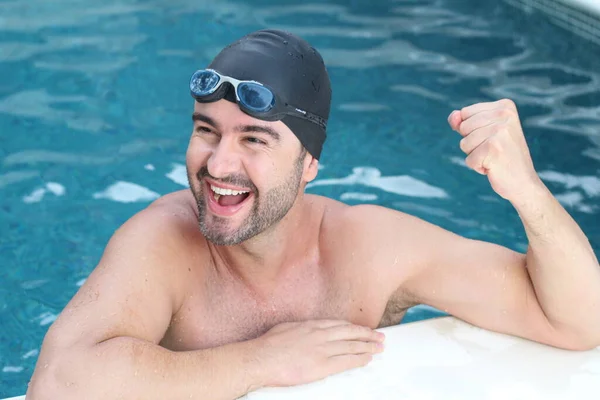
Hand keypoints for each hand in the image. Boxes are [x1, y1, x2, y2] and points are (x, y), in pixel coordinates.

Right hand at [251, 320, 384, 387]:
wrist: (262, 359)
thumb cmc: (268, 346)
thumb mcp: (286, 328)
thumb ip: (301, 329)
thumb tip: (306, 332)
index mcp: (311, 325)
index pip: (338, 324)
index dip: (353, 327)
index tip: (361, 329)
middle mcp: (320, 334)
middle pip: (350, 332)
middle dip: (366, 334)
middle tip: (379, 336)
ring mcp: (322, 349)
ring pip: (352, 346)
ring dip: (368, 346)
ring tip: (378, 347)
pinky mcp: (322, 365)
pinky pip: (346, 361)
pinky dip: (359, 359)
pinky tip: (367, 359)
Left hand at [448, 99, 542, 201]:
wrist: (523, 182)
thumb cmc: (502, 156)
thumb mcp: (483, 133)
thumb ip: (463, 121)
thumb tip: (452, 116)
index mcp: (504, 106)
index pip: (465, 113)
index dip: (471, 130)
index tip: (493, 138)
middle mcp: (504, 115)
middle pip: (463, 128)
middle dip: (472, 143)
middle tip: (494, 150)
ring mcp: (500, 131)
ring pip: (464, 143)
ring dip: (475, 155)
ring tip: (494, 157)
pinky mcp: (493, 148)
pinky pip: (469, 159)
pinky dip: (477, 166)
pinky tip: (494, 166)